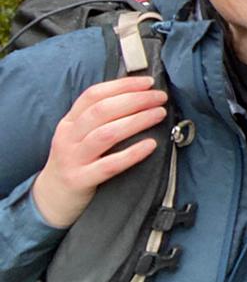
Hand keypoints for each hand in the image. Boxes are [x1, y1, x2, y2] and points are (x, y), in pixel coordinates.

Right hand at [31, 75, 167, 228]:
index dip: (122, 85)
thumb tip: (140, 96)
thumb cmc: (76, 161)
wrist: (51, 199)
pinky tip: (151, 145)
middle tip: (160, 98)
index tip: (148, 82)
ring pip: (106, 134)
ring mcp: (73, 159)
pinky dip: (132, 153)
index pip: (94, 95)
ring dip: (136, 121)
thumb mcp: (79, 135)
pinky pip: (109, 165)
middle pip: (102, 111)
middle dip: (135, 100)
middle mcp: (68, 137)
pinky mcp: (80, 180)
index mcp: (69, 122)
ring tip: (159, 114)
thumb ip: (100, 118)